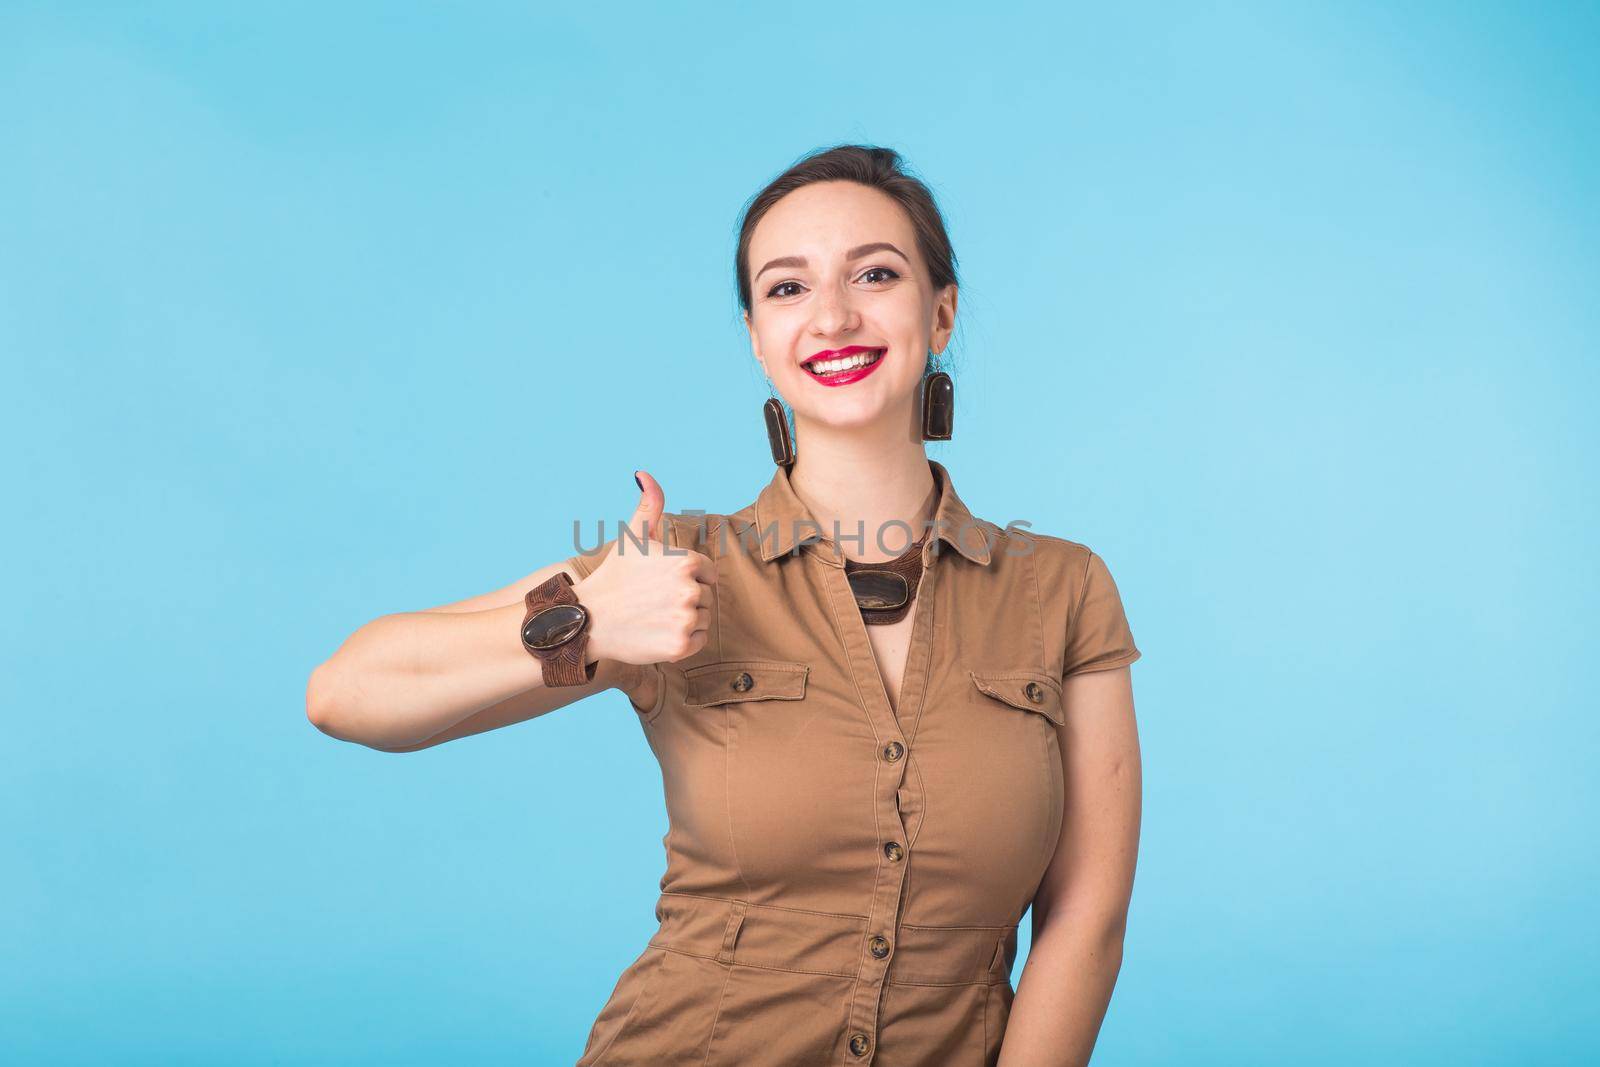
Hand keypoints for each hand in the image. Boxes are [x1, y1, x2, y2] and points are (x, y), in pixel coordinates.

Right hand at [575, 470, 715, 666]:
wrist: (588, 620)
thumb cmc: (614, 576)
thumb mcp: (632, 537)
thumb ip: (649, 505)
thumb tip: (644, 474)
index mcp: (684, 561)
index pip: (706, 572)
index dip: (686, 577)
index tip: (661, 582)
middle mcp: (689, 590)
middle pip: (706, 595)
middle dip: (685, 598)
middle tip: (654, 600)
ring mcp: (685, 619)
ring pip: (704, 618)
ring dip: (685, 619)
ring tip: (655, 615)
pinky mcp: (680, 646)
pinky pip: (700, 640)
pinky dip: (685, 640)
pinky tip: (659, 632)